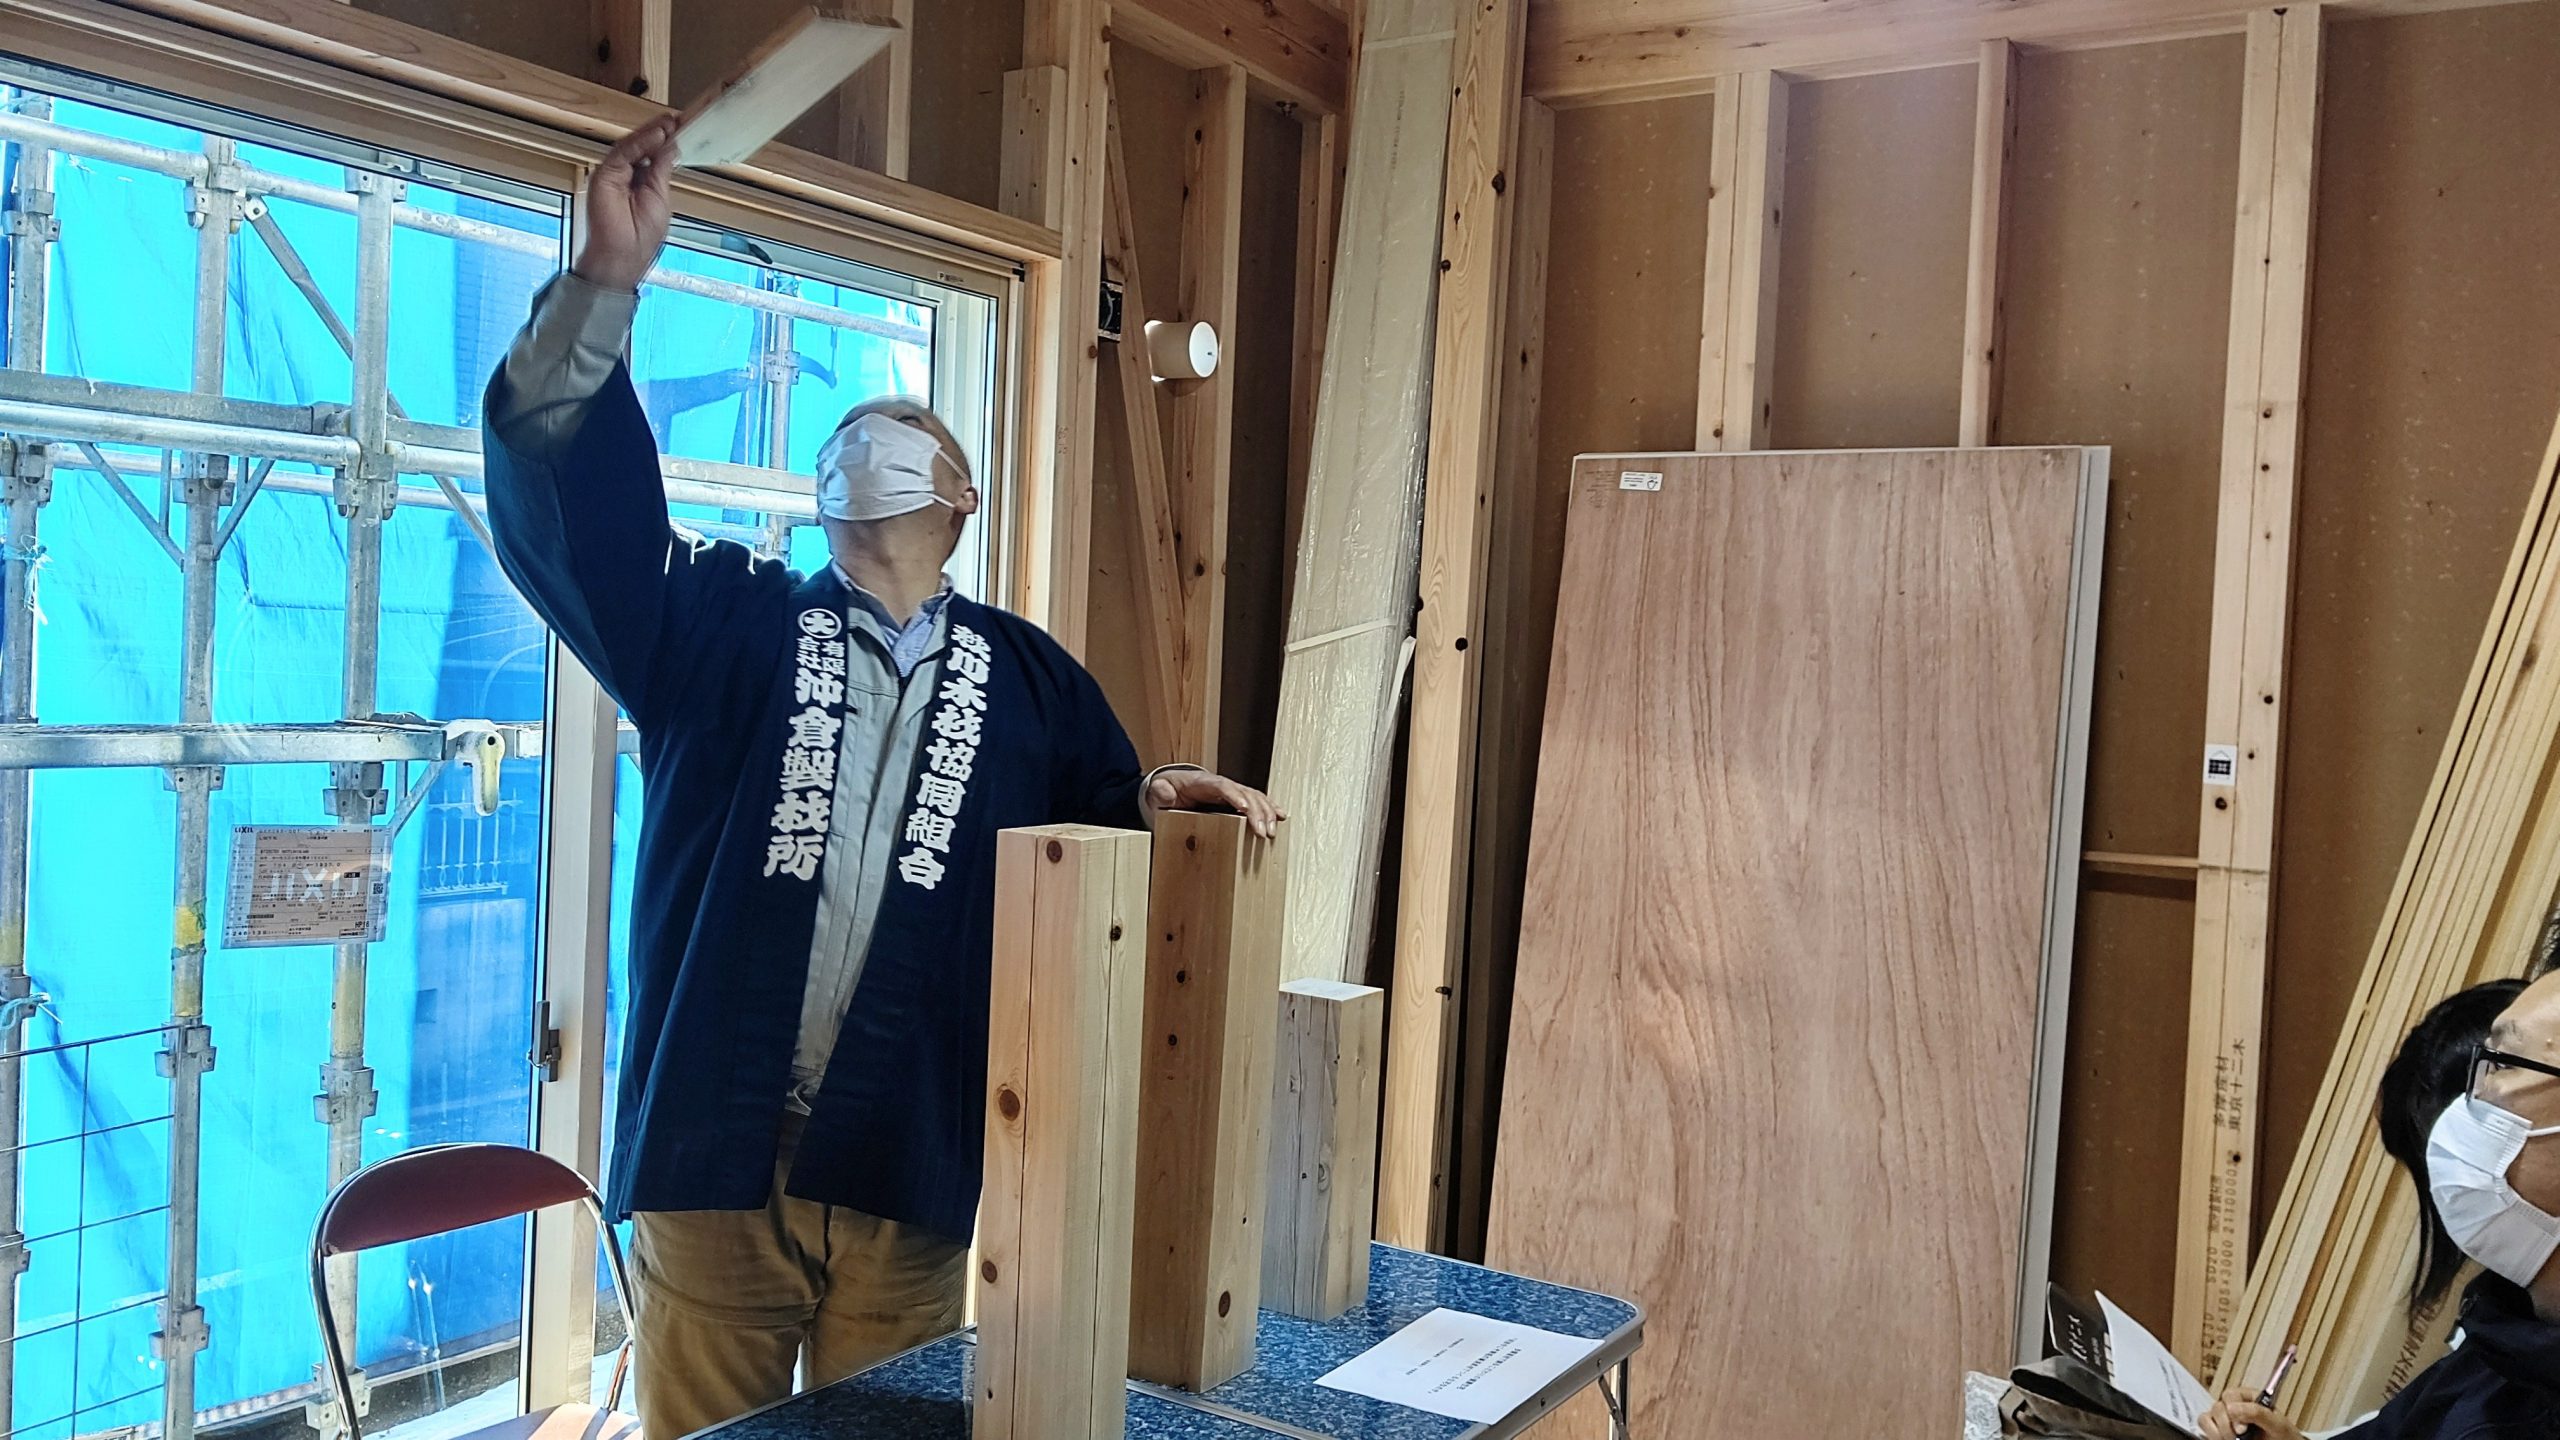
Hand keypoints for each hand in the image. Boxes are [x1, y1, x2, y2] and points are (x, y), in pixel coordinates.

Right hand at [572, 115, 679, 292]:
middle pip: (643, 145)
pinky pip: (624, 152)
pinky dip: (641, 142)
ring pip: (633, 144)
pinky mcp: (604, 174)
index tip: (684, 126)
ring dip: (652, 132)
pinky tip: (656, 135)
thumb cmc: (640, 235)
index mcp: (642, 179)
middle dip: (661, 131)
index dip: (668, 139)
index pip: (655, 153)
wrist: (623, 254)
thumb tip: (670, 146)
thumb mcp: (660, 196)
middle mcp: (627, 173)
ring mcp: (615, 172)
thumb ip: (662, 170)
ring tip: (670, 123)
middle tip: (679, 119)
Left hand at [1147, 770, 1285, 839]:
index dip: (1234, 796)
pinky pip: (1257, 802)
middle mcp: (1222, 785)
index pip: (1222, 786)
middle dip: (1256, 812)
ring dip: (1266, 813)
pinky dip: (1270, 809)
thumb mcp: (1157, 791)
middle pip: (1244, 793)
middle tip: (1262, 832)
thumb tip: (1164, 793)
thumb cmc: (1167, 791)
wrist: (1172, 788)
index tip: (1244, 808)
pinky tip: (1281, 818)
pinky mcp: (1237, 801)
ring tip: (1271, 832)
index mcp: (1203, 782)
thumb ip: (1160, 792)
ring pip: (1255, 798)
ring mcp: (1232, 791)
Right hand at [2199, 1390, 2301, 1439]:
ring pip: (2206, 1418)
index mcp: (2248, 1398)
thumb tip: (2233, 1407)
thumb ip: (2258, 1412)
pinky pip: (2205, 1428)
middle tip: (2239, 1438)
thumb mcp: (2277, 1423)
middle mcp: (2233, 1406)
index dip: (2233, 1410)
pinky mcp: (2217, 1431)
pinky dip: (2212, 1436)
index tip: (2242, 1429)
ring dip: (2217, 1432)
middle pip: (2216, 1407)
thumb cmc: (2283, 1437)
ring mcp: (2224, 1419)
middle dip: (2226, 1426)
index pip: (2230, 1395)